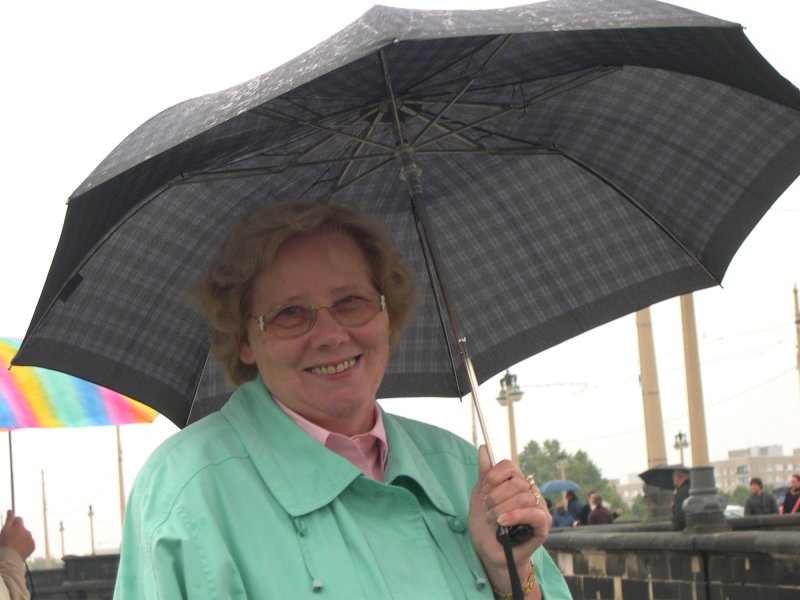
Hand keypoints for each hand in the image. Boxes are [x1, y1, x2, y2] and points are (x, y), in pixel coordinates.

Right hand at [0, 510, 34, 559]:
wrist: (9, 559)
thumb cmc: (4, 545)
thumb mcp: (4, 531)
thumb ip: (9, 520)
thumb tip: (10, 510)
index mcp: (20, 527)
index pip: (19, 519)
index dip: (13, 523)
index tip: (9, 529)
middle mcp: (28, 531)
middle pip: (22, 528)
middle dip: (17, 532)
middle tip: (10, 540)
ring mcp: (31, 539)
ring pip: (26, 536)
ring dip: (21, 538)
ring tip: (14, 546)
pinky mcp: (33, 546)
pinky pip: (29, 543)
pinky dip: (25, 545)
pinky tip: (19, 550)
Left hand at [468, 446, 550, 593]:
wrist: (488, 551)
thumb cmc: (485, 524)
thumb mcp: (480, 496)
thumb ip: (485, 473)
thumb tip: (483, 447)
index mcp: (515, 482)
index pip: (509, 465)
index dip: (494, 476)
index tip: (484, 489)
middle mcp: (529, 491)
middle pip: (516, 482)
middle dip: (495, 497)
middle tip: (487, 510)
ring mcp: (538, 507)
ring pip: (524, 497)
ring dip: (502, 509)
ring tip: (493, 520)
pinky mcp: (543, 524)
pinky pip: (534, 513)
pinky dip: (515, 516)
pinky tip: (502, 522)